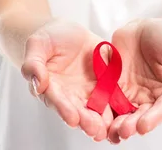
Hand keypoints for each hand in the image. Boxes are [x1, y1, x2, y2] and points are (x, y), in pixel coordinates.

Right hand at [20, 19, 113, 141]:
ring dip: (103, 120)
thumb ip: (34, 64)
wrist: (66, 33)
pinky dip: (119, 105)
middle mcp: (70, 94)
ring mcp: (89, 90)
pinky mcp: (105, 82)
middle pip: (79, 110)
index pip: (57, 101)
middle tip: (95, 130)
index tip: (72, 119)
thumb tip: (37, 83)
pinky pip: (113, 93)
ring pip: (97, 108)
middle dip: (87, 121)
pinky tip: (127, 113)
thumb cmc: (47, 39)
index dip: (64, 110)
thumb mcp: (37, 45)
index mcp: (52, 87)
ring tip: (109, 128)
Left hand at [106, 18, 161, 143]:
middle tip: (123, 130)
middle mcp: (147, 99)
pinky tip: (94, 115)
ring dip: (115, 124)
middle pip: (139, 116)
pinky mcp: (111, 86)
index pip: (161, 111)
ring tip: (110, 129)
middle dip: (131, 125)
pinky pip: (104, 98)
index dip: (152, 119)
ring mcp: (128, 93)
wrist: (146, 27)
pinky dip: (100, 109)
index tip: (143, 126)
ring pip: (121, 113)